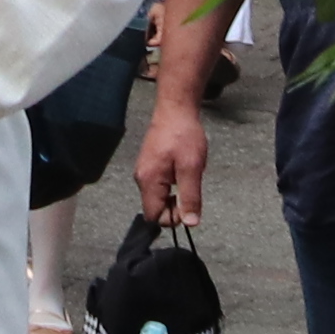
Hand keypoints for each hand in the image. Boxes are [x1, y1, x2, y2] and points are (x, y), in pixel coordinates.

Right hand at [133, 94, 209, 227]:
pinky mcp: (149, 166)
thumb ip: (190, 197)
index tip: (188, 206)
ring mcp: (144, 172)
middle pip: (155, 209)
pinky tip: (181, 171)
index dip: (173, 218)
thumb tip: (190, 223)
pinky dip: (171, 186)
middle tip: (190, 190)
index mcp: (149, 181)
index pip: (154, 216)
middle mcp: (141, 179)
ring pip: (158, 198)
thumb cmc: (183, 136)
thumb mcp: (192, 168)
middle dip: (174, 207)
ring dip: (174, 196)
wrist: (175, 110)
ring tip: (187, 177)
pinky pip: (158, 187)